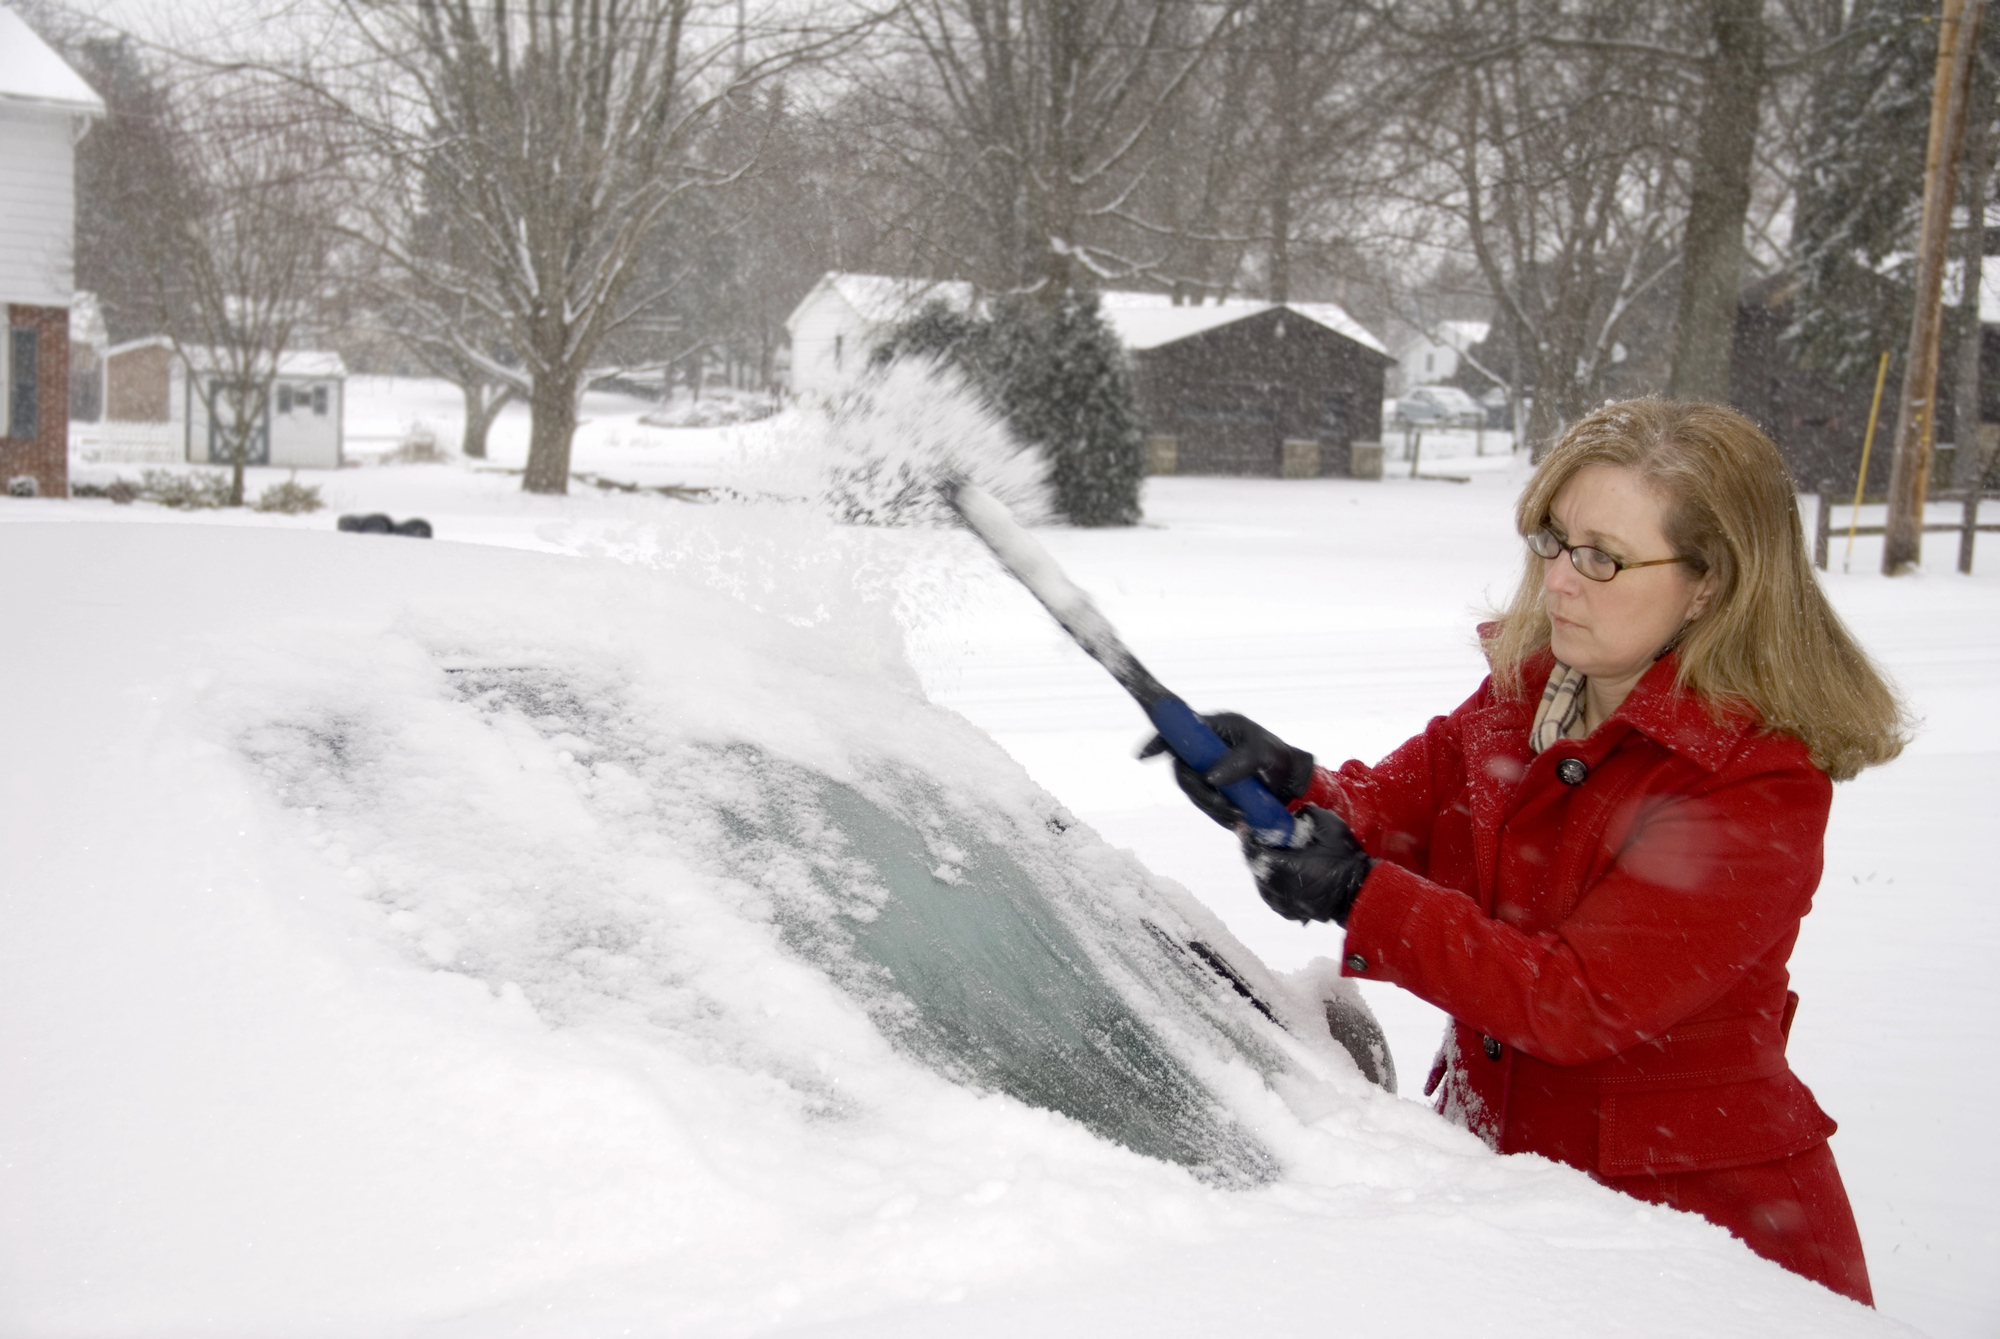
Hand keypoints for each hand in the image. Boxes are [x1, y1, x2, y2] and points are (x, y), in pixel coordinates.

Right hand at [1139, 711, 1314, 829]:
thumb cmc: (1278, 758)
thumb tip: (1211, 776)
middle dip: (1199, 791)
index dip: (1157, 742)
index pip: (1177, 732)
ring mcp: (1208, 772)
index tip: (1142, 757)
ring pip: (1193, 792)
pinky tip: (1240, 815)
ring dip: (1213, 805)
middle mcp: (1205, 750)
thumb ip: (1240, 761)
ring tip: (1240, 810)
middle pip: (1182, 770)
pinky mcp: (1213, 792)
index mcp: (1214, 730)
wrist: (1293, 785)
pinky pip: (1206, 805)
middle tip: (1223, 803)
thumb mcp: (1264, 754)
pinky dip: (1220, 814)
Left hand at [1243, 806, 1372, 925]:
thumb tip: (1292, 814)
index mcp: (1285, 868)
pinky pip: (1272, 895)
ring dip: (1263, 867)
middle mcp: (1280, 890)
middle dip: (1255, 851)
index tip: (1245, 825)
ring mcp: (1284, 904)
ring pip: (1261, 884)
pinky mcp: (1290, 912)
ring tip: (1270, 853)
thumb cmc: (1345, 860)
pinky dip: (1272, 883)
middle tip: (1259, 836)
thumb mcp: (1329, 826)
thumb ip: (1306, 814)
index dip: (1248, 838)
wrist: (1360, 891)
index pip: (1254, 852)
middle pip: (1255, 868)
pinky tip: (1281, 872)